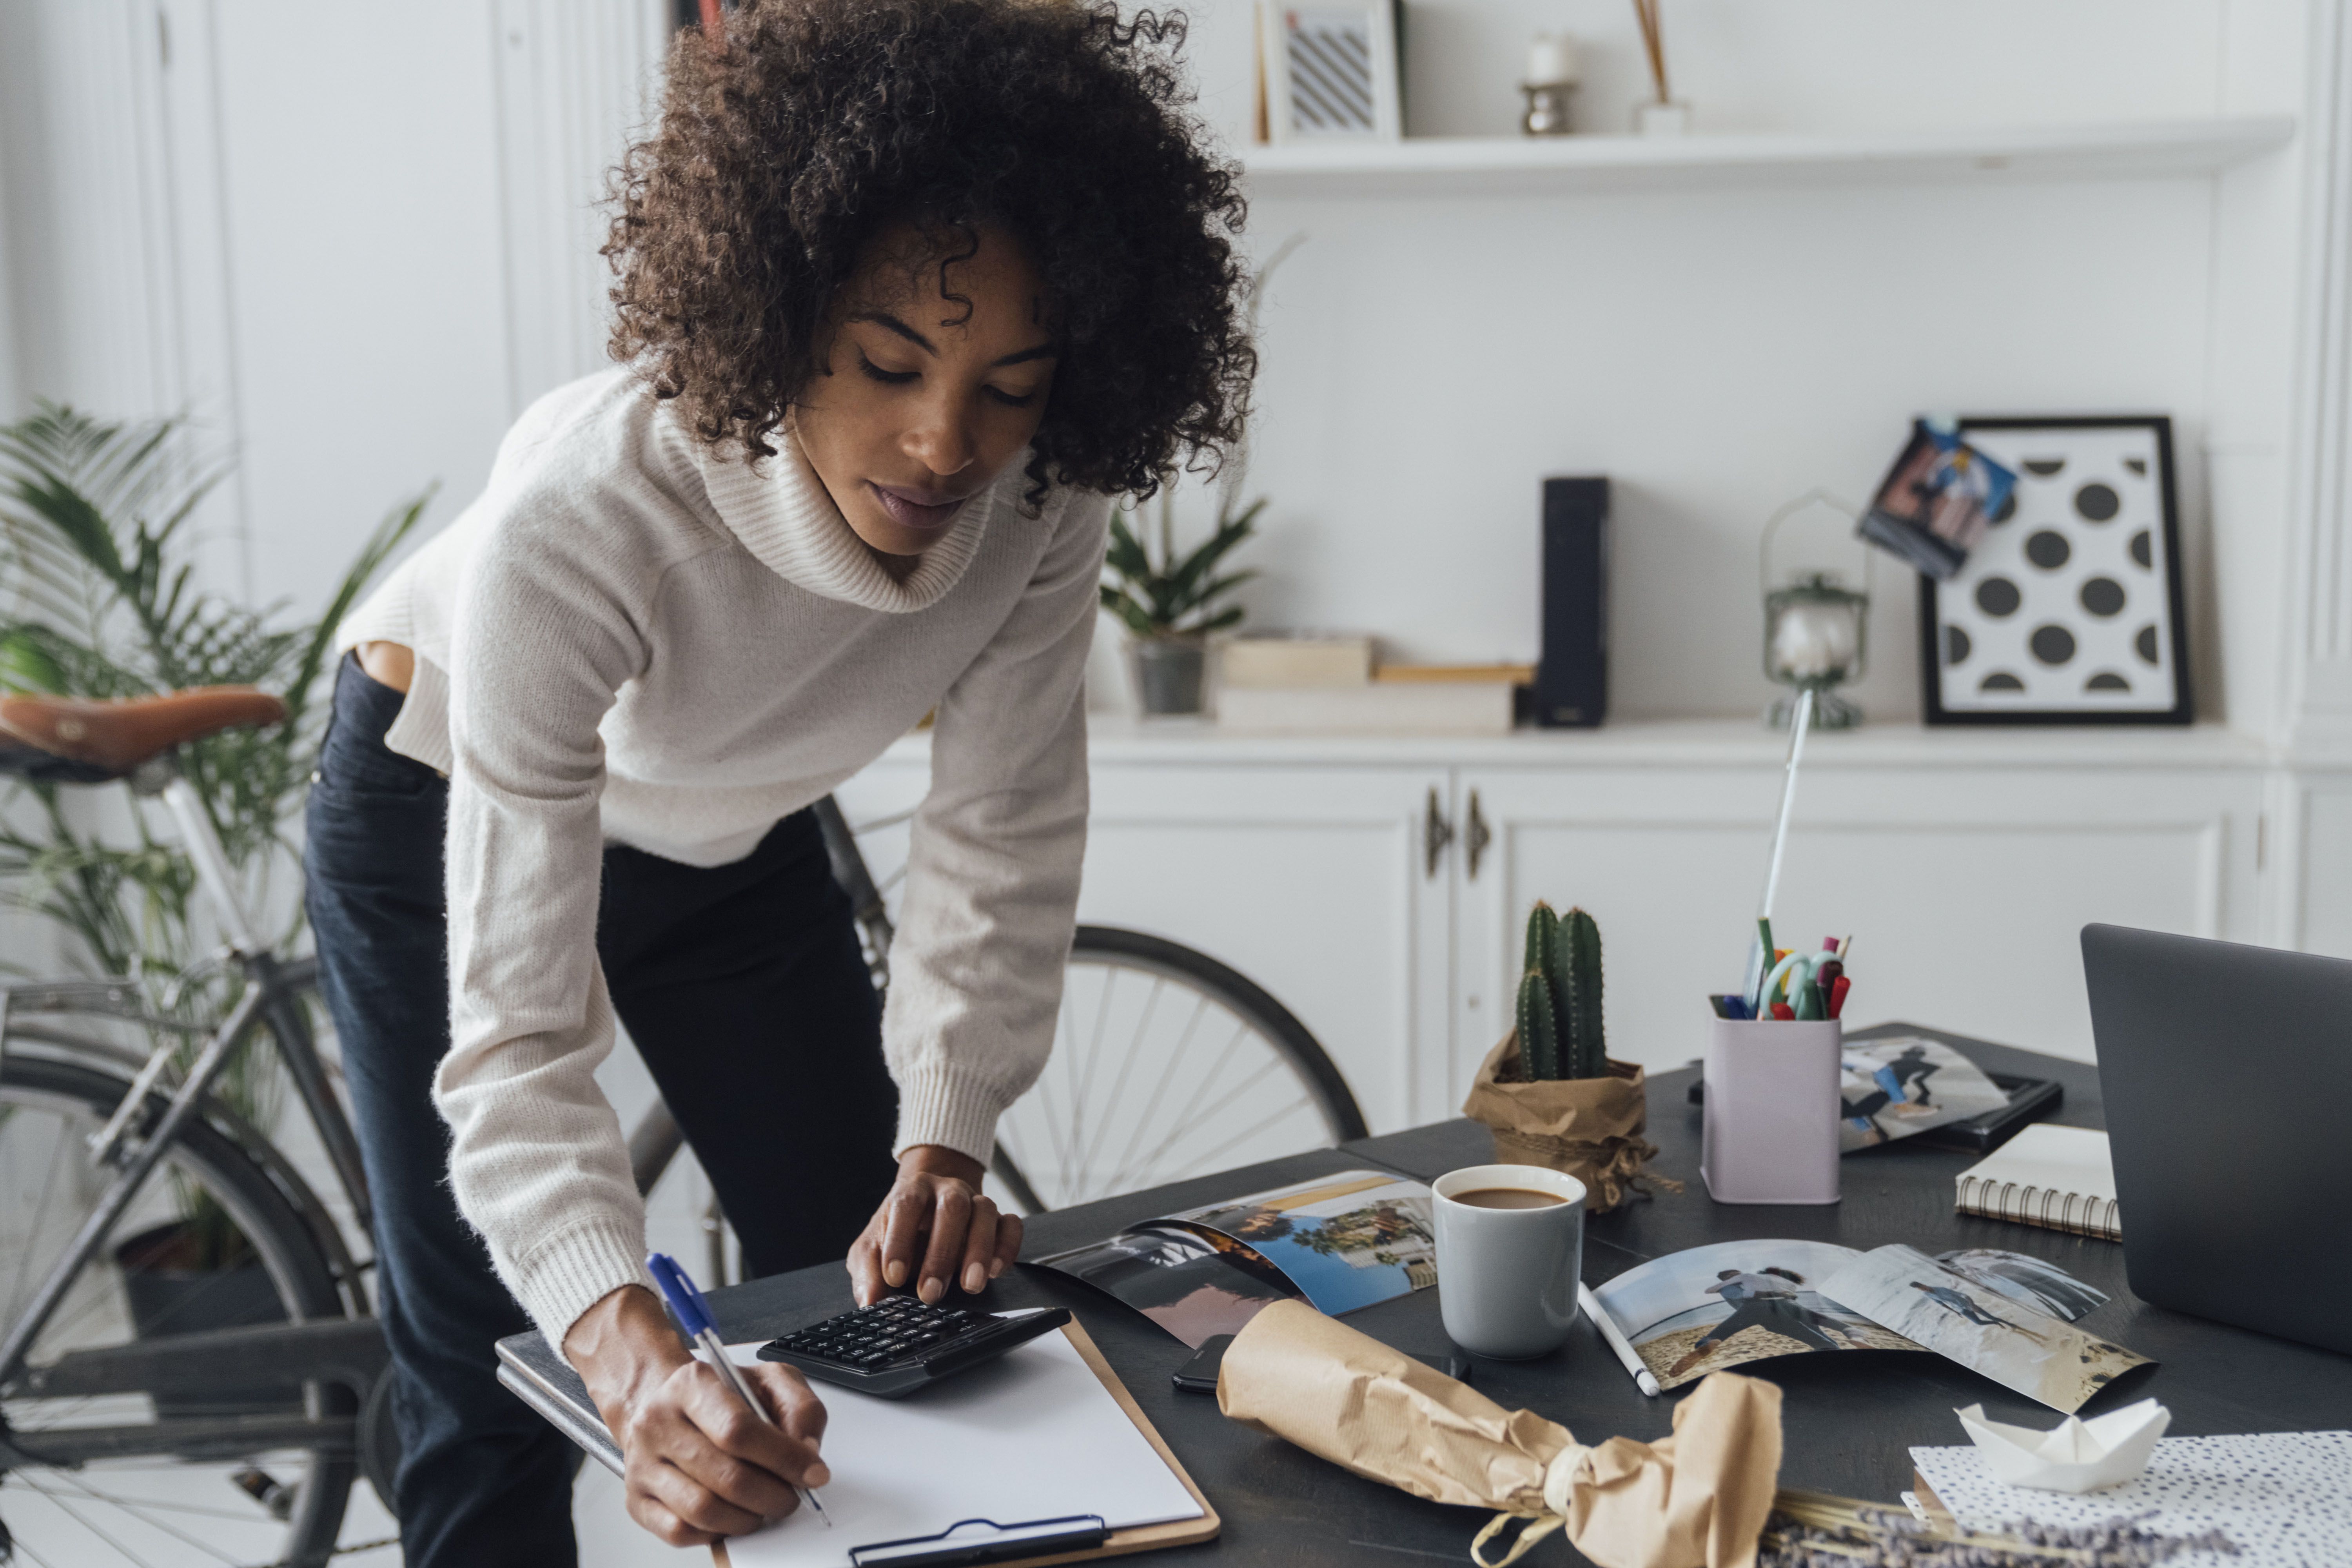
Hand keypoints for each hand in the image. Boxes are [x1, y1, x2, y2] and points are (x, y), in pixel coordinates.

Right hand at [565, 1285, 829, 1545]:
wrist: (664, 1406)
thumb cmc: (722, 1397)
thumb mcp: (769, 1380)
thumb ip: (800, 1407)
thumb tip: (808, 1450)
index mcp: (691, 1384)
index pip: (739, 1430)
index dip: (784, 1458)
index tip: (814, 1473)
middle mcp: (658, 1422)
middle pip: (726, 1476)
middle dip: (773, 1495)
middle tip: (793, 1497)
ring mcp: (643, 1464)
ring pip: (703, 1510)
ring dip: (749, 1518)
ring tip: (767, 1506)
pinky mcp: (638, 1500)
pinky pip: (680, 1531)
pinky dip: (717, 1531)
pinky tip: (734, 1515)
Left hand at [848, 1145, 1022, 1305]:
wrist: (928, 1205)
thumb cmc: (897, 1230)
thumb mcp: (872, 1247)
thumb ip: (867, 1271)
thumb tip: (869, 1301)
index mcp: (912, 1191)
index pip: (906, 1205)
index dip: (899, 1240)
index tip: (893, 1277)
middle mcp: (947, 1190)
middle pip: (952, 1208)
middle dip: (942, 1253)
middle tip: (930, 1292)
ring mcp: (976, 1201)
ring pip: (985, 1212)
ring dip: (979, 1251)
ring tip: (970, 1285)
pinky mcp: (998, 1218)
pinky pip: (1012, 1225)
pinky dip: (1007, 1246)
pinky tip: (997, 1271)